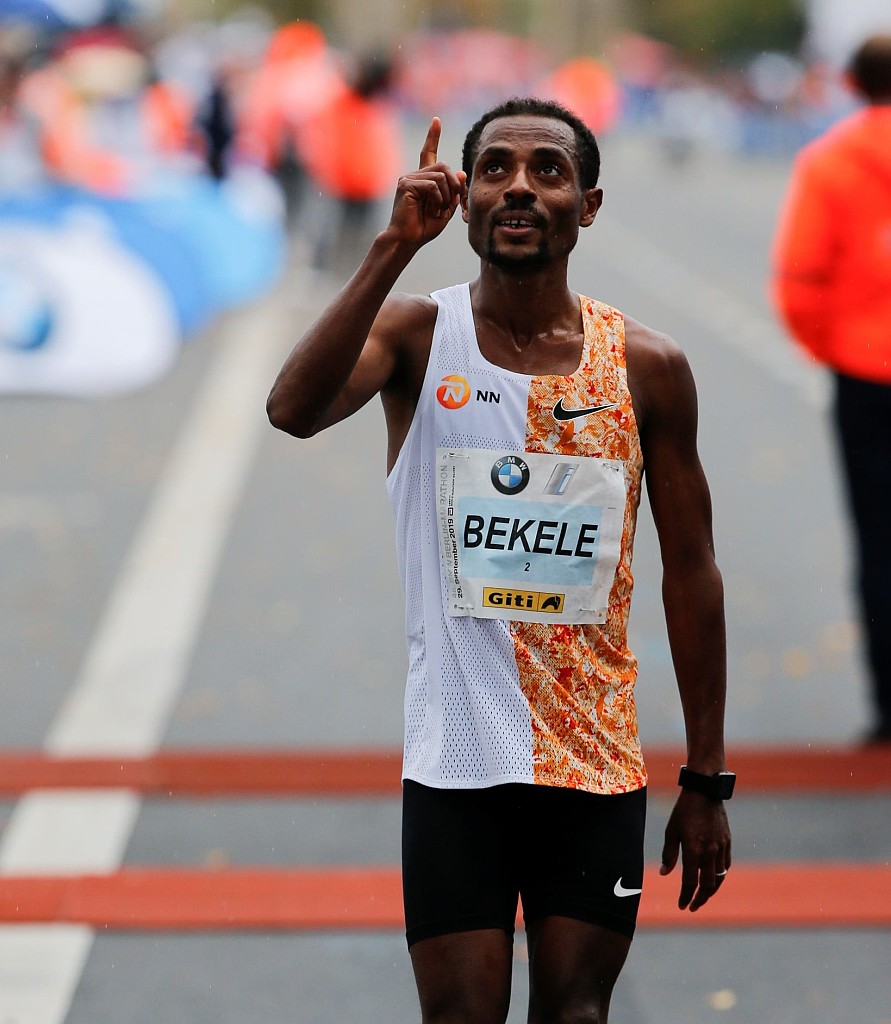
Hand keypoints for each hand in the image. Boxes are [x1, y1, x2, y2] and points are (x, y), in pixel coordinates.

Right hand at [385, 117, 466, 247]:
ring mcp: (408, 178)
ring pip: (440, 176)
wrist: (407, 240)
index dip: (433, 136)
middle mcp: (414, 175)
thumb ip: (454, 191)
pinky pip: (432, 185)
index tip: (436, 121)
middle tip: (452, 202)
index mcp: (423, 179)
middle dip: (454, 185)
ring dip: (446, 195)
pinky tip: (432, 210)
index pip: (428, 153)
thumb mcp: (445, 208)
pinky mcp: (405, 184)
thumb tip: (461, 172)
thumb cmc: (424, 228)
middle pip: (444, 167)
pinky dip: (438, 199)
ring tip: (439, 209)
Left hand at [659, 789, 730, 910]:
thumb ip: (669, 853)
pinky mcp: (728, 842)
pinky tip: (714, 878)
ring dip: (711, 890)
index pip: (690, 882)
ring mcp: (721, 847)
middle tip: (692, 906)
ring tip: (702, 896)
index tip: (681, 905)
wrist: (705, 791)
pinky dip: (720, 875)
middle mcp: (710, 852)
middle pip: (708, 885)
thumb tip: (665, 874)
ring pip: (720, 878)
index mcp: (694, 850)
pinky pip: (726, 865)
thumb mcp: (671, 830)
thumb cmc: (684, 810)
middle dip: (700, 899)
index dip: (686, 896)